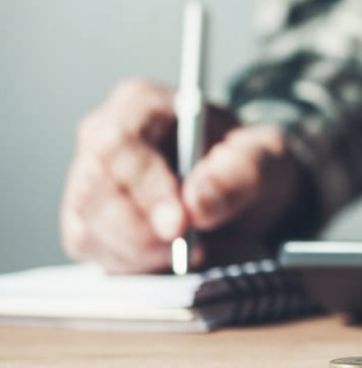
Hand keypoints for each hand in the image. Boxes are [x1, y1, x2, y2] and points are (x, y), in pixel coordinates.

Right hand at [60, 79, 302, 272]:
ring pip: (88, 227)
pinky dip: (132, 264)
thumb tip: (198, 202)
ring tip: (190, 249)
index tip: (179, 224)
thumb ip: (242, 170)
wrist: (248, 192)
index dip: (145, 186)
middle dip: (142, 231)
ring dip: (141, 252)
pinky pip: (92, 251)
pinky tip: (167, 256)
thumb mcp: (268, 156)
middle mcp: (103, 139)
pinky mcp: (87, 221)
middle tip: (190, 249)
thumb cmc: (251, 162)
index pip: (119, 142)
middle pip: (93, 190)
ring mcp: (88, 181)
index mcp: (141, 104)